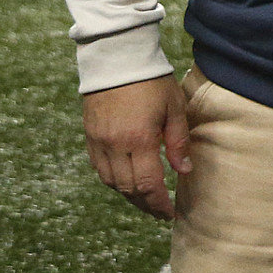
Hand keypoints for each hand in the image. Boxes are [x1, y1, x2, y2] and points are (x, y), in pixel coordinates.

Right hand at [82, 74, 190, 221]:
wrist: (116, 58)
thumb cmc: (152, 81)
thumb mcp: (174, 107)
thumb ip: (178, 141)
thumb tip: (184, 171)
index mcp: (139, 139)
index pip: (148, 184)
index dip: (159, 203)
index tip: (169, 213)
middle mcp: (115, 145)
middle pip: (128, 188)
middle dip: (145, 204)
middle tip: (159, 212)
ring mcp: (98, 142)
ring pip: (111, 182)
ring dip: (128, 195)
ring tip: (145, 200)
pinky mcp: (89, 136)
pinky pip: (99, 169)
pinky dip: (113, 180)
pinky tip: (126, 181)